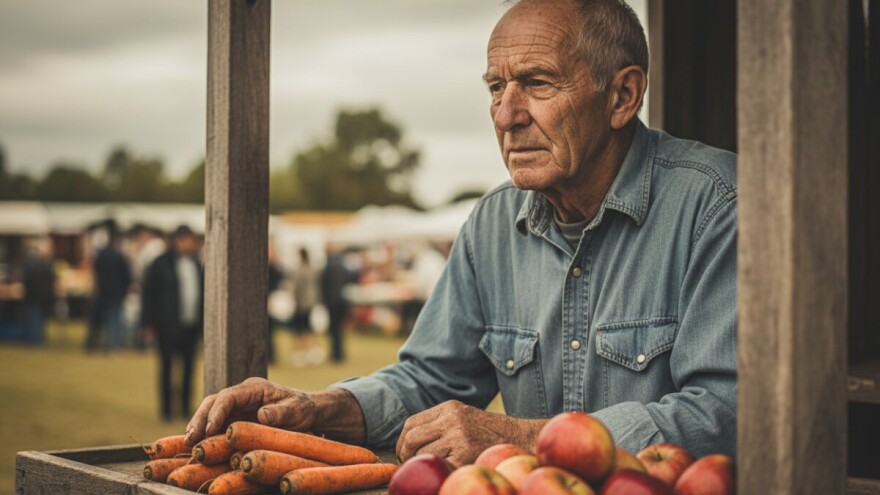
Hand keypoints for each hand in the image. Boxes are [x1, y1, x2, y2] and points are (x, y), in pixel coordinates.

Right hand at [184, 377, 364, 445]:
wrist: (308, 412)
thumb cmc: (303, 409)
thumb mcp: (296, 409)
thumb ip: (280, 412)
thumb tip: (261, 415)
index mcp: (254, 388)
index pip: (228, 396)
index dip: (217, 412)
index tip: (210, 429)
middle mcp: (241, 395)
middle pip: (213, 402)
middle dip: (199, 419)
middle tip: (190, 439)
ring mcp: (237, 406)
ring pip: (210, 412)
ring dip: (198, 427)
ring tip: (188, 444)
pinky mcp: (236, 418)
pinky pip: (217, 424)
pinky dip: (206, 434)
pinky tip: (198, 446)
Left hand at [395, 400, 545, 466]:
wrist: (518, 439)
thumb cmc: (488, 433)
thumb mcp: (463, 417)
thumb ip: (440, 424)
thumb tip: (408, 442)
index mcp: (448, 408)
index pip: (411, 423)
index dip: (402, 441)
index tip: (404, 453)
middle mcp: (451, 419)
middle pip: (412, 438)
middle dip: (405, 455)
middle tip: (410, 466)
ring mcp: (458, 436)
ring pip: (423, 455)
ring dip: (422, 466)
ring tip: (429, 470)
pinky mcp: (465, 454)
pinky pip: (439, 466)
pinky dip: (438, 472)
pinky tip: (444, 473)